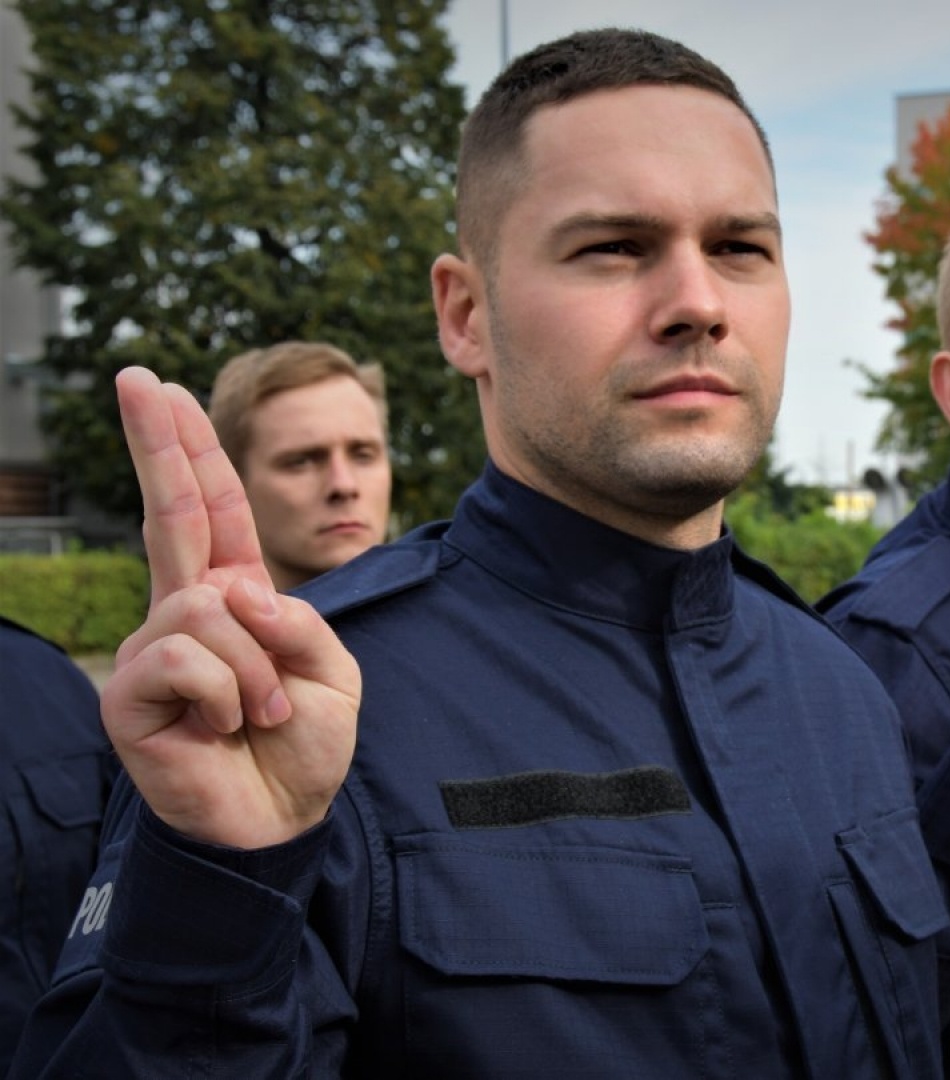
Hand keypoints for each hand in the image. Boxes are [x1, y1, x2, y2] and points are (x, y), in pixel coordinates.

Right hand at [100, 368, 360, 848]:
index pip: (212, 512)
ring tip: (263, 713)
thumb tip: (238, 591)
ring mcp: (152, 650)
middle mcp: (185, 613)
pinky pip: (185, 658)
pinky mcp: (129, 694)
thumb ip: (297, 623)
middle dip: (158, 443)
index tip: (160, 390)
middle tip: (134, 376)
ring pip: (206, 608)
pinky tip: (224, 728)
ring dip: (255, 666)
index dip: (188, 451)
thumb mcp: (331, 674)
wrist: (278, 821)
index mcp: (236, 599)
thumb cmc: (301, 747)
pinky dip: (227, 693)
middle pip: (170, 515)